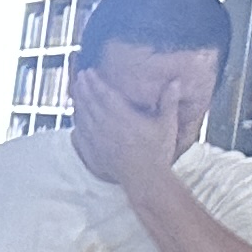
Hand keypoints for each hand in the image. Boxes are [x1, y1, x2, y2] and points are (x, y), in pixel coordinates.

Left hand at [67, 65, 201, 195]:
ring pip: (85, 116)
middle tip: (80, 75)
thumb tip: (176, 82)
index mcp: (126, 119)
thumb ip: (169, 102)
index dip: (96, 83)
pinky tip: (76, 113)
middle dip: (85, 88)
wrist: (145, 179)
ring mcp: (100, 140)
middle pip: (92, 104)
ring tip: (76, 89)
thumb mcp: (167, 125)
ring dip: (80, 101)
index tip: (90, 72)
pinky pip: (82, 131)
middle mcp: (110, 128)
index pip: (106, 96)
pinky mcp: (95, 150)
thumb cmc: (157, 152)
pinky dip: (78, 119)